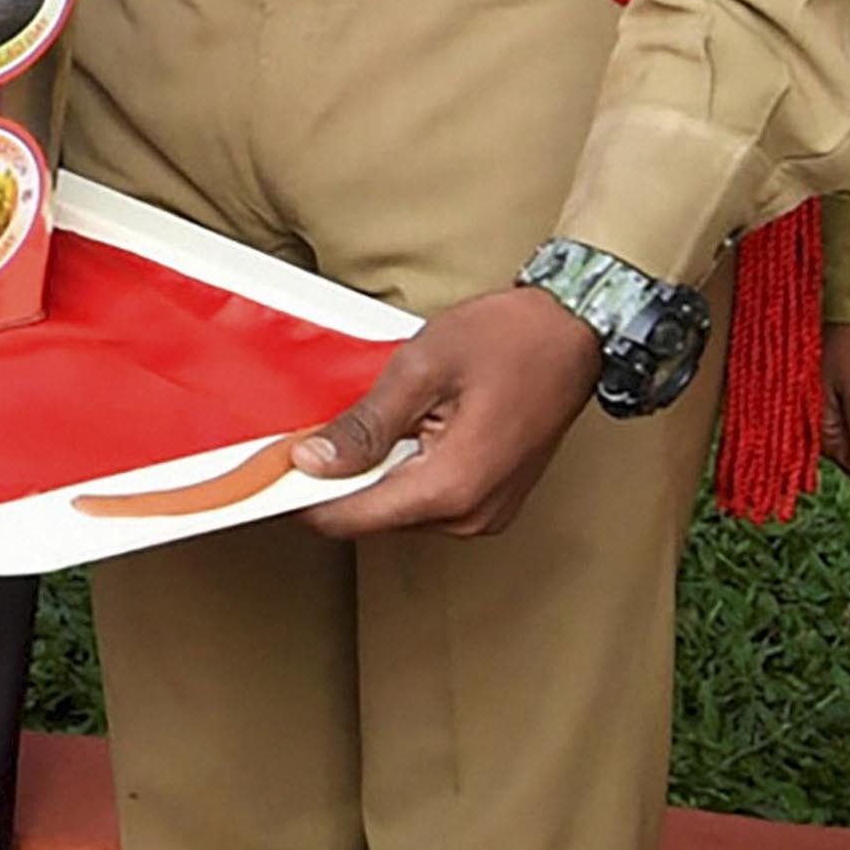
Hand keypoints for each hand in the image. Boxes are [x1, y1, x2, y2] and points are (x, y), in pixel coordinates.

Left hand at [296, 287, 605, 537]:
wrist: (577, 332)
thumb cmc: (511, 339)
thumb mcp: (423, 366)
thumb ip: (366, 423)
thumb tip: (315, 462)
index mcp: (450, 487)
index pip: (350, 517)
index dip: (303, 496)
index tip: (272, 471)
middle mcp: (469, 515)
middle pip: (373, 515)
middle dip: (345, 475)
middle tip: (333, 422)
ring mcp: (485, 514)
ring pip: (400, 507)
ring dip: (380, 469)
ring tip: (394, 413)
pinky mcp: (492, 503)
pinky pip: (429, 499)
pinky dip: (410, 469)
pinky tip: (418, 427)